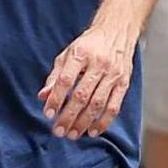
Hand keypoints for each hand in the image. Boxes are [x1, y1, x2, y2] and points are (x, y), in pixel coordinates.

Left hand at [38, 23, 134, 140]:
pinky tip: (92, 131)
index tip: (48, 114)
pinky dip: (103, 121)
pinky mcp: (124, 83)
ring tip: (73, 134)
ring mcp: (113, 75)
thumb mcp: (67, 54)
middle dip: (69, 116)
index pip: (66, 80)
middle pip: (82, 96)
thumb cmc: (88, 45)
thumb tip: (43, 97)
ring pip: (97, 104)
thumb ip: (55, 76)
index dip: (56, 99)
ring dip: (84, 122)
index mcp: (80, 54)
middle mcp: (98, 64)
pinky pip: (114, 106)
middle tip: (59, 132)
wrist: (116, 32)